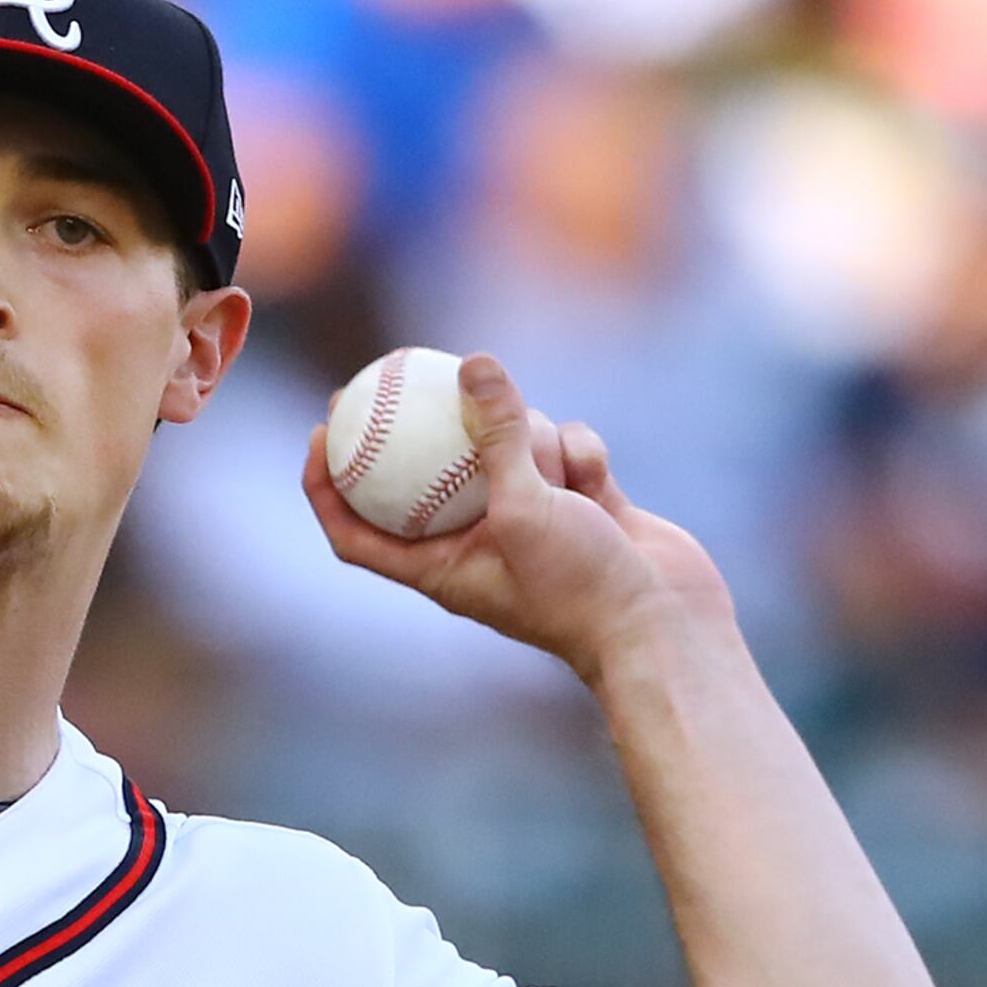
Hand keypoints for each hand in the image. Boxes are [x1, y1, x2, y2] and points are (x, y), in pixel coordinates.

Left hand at [301, 354, 731, 686]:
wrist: (664, 623)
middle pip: (429, 475)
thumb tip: (474, 363)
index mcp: (438, 569)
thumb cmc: (581, 586)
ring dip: (531, 440)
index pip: (356, 533)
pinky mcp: (579, 501)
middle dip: (422, 426)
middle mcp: (475, 545)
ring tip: (554, 466)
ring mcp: (529, 520)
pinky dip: (579, 453)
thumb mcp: (527, 505)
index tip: (322, 434)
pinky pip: (565, 451)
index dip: (327, 488)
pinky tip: (597, 476)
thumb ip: (498, 435)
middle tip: (401, 371)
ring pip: (508, 448)